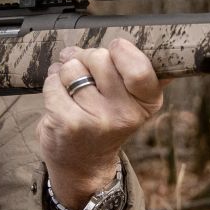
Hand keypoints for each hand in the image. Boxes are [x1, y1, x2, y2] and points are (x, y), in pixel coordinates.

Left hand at [38, 38, 167, 209]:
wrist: (83, 163)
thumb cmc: (105, 121)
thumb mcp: (133, 101)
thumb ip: (142, 73)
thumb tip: (158, 45)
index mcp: (147, 102)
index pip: (139, 66)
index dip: (121, 50)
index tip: (115, 51)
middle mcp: (126, 114)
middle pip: (100, 58)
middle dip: (87, 58)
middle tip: (86, 72)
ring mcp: (97, 119)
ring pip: (72, 68)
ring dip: (66, 72)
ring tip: (72, 88)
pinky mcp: (68, 123)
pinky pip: (53, 82)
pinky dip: (52, 84)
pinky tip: (60, 98)